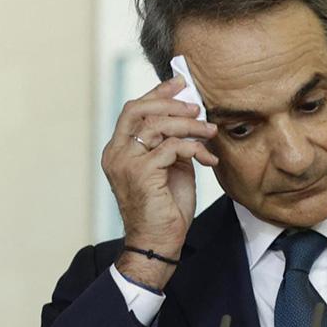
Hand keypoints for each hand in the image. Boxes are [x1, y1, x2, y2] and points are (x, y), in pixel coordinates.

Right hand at [101, 76, 217, 288]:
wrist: (159, 241)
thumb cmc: (166, 207)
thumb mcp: (170, 167)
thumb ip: (172, 142)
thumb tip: (191, 117)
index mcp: (119, 150)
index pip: (133, 110)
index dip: (158, 94)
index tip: (180, 84)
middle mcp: (116, 153)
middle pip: (139, 110)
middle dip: (171, 104)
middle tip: (197, 107)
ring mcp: (126, 163)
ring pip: (158, 126)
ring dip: (190, 125)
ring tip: (209, 131)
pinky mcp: (142, 173)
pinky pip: (172, 147)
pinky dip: (194, 148)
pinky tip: (208, 159)